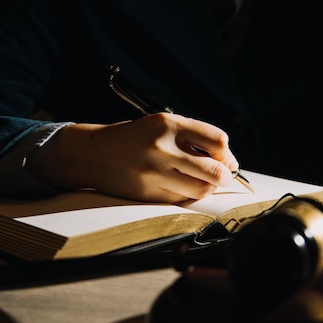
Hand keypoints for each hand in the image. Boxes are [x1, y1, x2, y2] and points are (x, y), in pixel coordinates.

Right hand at [26, 113, 239, 201]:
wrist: (94, 153)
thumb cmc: (136, 138)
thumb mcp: (162, 125)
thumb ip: (194, 138)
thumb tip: (229, 162)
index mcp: (168, 124)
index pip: (217, 140)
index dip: (226, 153)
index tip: (225, 158)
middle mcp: (162, 148)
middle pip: (214, 171)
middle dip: (224, 176)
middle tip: (221, 175)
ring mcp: (155, 172)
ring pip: (201, 189)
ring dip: (208, 187)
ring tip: (201, 181)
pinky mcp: (148, 193)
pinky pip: (182, 199)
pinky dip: (188, 194)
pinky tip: (180, 185)